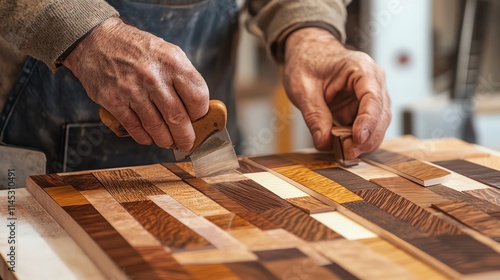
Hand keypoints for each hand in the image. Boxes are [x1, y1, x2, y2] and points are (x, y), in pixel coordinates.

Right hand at [64, 17, 208, 150]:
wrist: (96, 41)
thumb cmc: (136, 49)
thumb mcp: (167, 52)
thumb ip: (182, 77)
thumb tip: (197, 107)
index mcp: (172, 62)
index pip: (197, 97)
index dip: (200, 114)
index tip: (198, 120)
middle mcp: (153, 76)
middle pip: (178, 118)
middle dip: (185, 136)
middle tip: (187, 143)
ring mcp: (132, 89)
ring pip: (157, 127)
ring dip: (165, 140)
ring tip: (168, 142)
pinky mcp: (114, 101)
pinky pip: (135, 127)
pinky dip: (144, 137)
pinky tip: (148, 138)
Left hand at [283, 27, 390, 157]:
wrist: (306, 51)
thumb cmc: (306, 60)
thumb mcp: (302, 88)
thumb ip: (314, 115)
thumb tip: (324, 143)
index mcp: (361, 68)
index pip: (373, 97)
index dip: (368, 121)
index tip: (358, 139)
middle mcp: (373, 81)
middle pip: (381, 114)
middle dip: (367, 137)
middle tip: (348, 153)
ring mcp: (370, 95)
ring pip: (377, 123)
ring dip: (364, 141)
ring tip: (344, 152)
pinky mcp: (362, 107)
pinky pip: (365, 126)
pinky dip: (357, 138)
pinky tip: (344, 147)